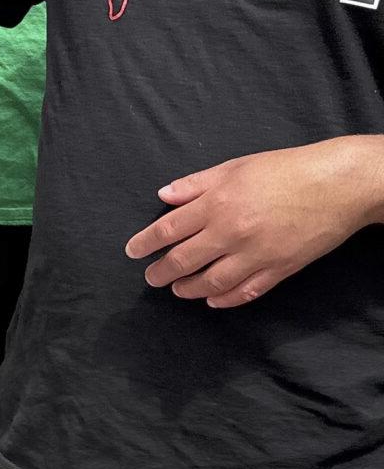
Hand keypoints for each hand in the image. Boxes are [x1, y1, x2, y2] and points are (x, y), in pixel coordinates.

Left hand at [123, 139, 383, 308]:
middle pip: (185, 259)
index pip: (169, 229)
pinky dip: (225, 300)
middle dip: (162, 272)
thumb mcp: (235, 167)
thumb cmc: (284, 170)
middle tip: (150, 278)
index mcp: (217, 203)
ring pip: (212, 282)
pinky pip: (246, 292)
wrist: (336, 185)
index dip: (146, 242)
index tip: (132, 251)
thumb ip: (195, 184)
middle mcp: (231, 232)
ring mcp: (256, 254)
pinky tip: (212, 300)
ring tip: (177, 290)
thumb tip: (163, 196)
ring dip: (189, 288)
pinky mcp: (279, 270)